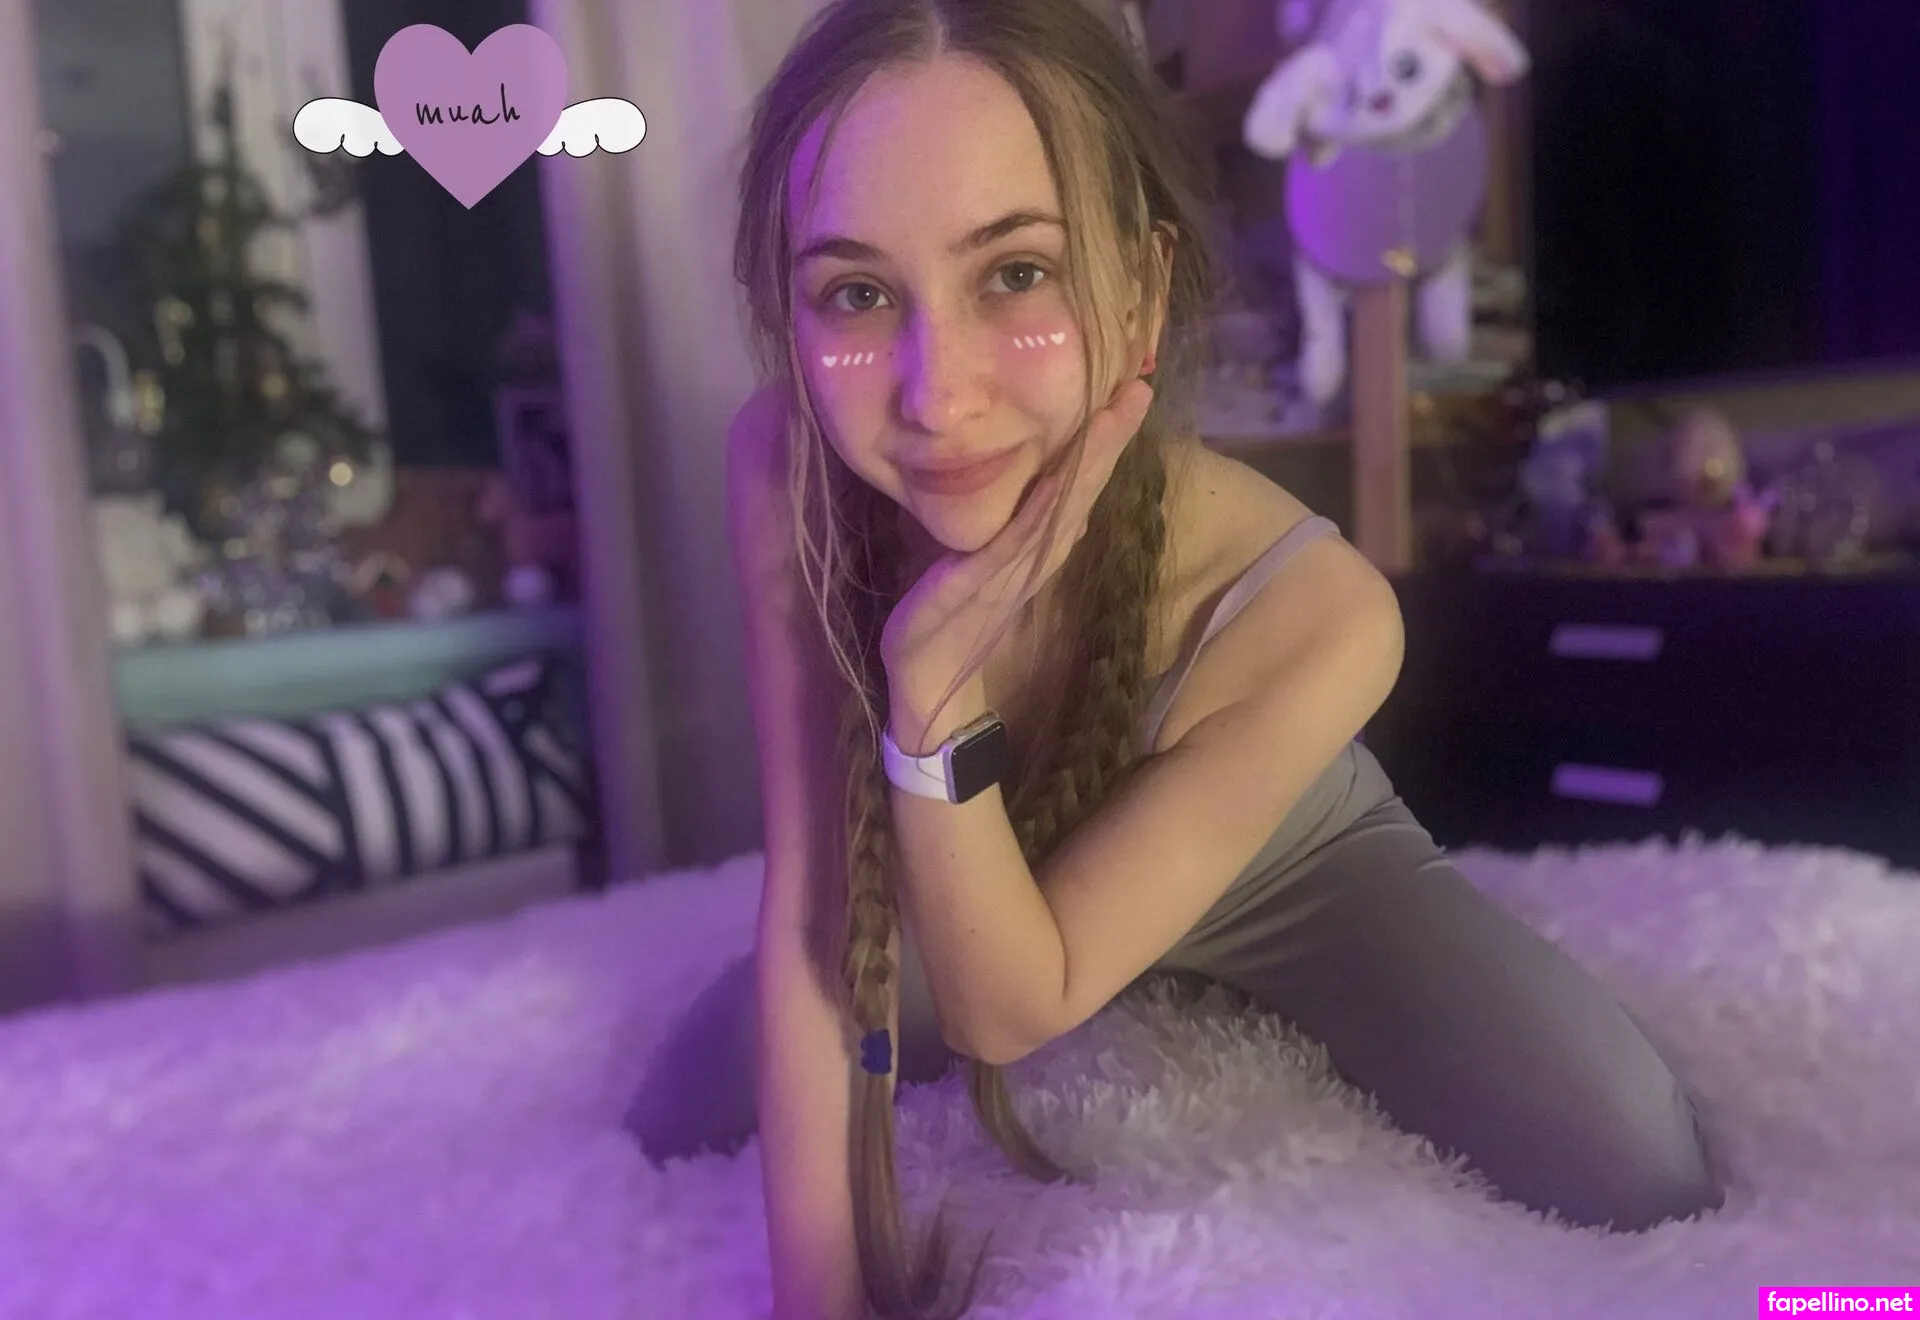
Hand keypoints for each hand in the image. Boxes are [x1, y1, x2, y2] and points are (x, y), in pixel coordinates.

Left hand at [882, 376, 1154, 738]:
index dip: (1106, 442)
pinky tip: (1057, 480)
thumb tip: (1039, 491)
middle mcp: (1034, 556)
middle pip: (1081, 490)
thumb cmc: (948, 615)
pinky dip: (1039, 512)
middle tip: (1139, 390)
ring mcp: (1011, 570)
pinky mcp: (980, 585)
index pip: (1078, 486)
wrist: (922, 675)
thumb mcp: (980, 558)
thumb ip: (1009, 526)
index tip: (1132, 393)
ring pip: (1060, 509)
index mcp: (1035, 547)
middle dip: (1110, 440)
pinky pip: (1015, 543)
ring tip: (1111, 417)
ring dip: (1088, 463)